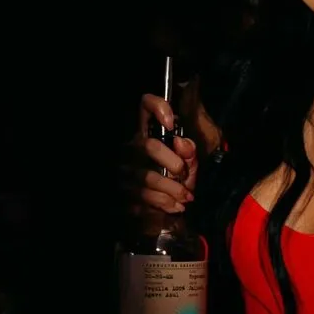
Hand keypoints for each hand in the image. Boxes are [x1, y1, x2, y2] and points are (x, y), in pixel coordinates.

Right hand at [121, 94, 198, 215]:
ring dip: (172, 190)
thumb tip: (181, 144)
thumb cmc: (177, 180)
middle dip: (173, 163)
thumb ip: (189, 152)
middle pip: (149, 146)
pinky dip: (163, 203)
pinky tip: (175, 206)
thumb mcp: (188, 163)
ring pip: (147, 177)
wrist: (166, 208)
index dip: (158, 107)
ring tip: (186, 197)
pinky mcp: (123, 192)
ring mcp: (124, 170)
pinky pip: (143, 197)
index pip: (146, 105)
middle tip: (183, 174)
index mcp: (147, 134)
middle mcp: (131, 147)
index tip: (172, 123)